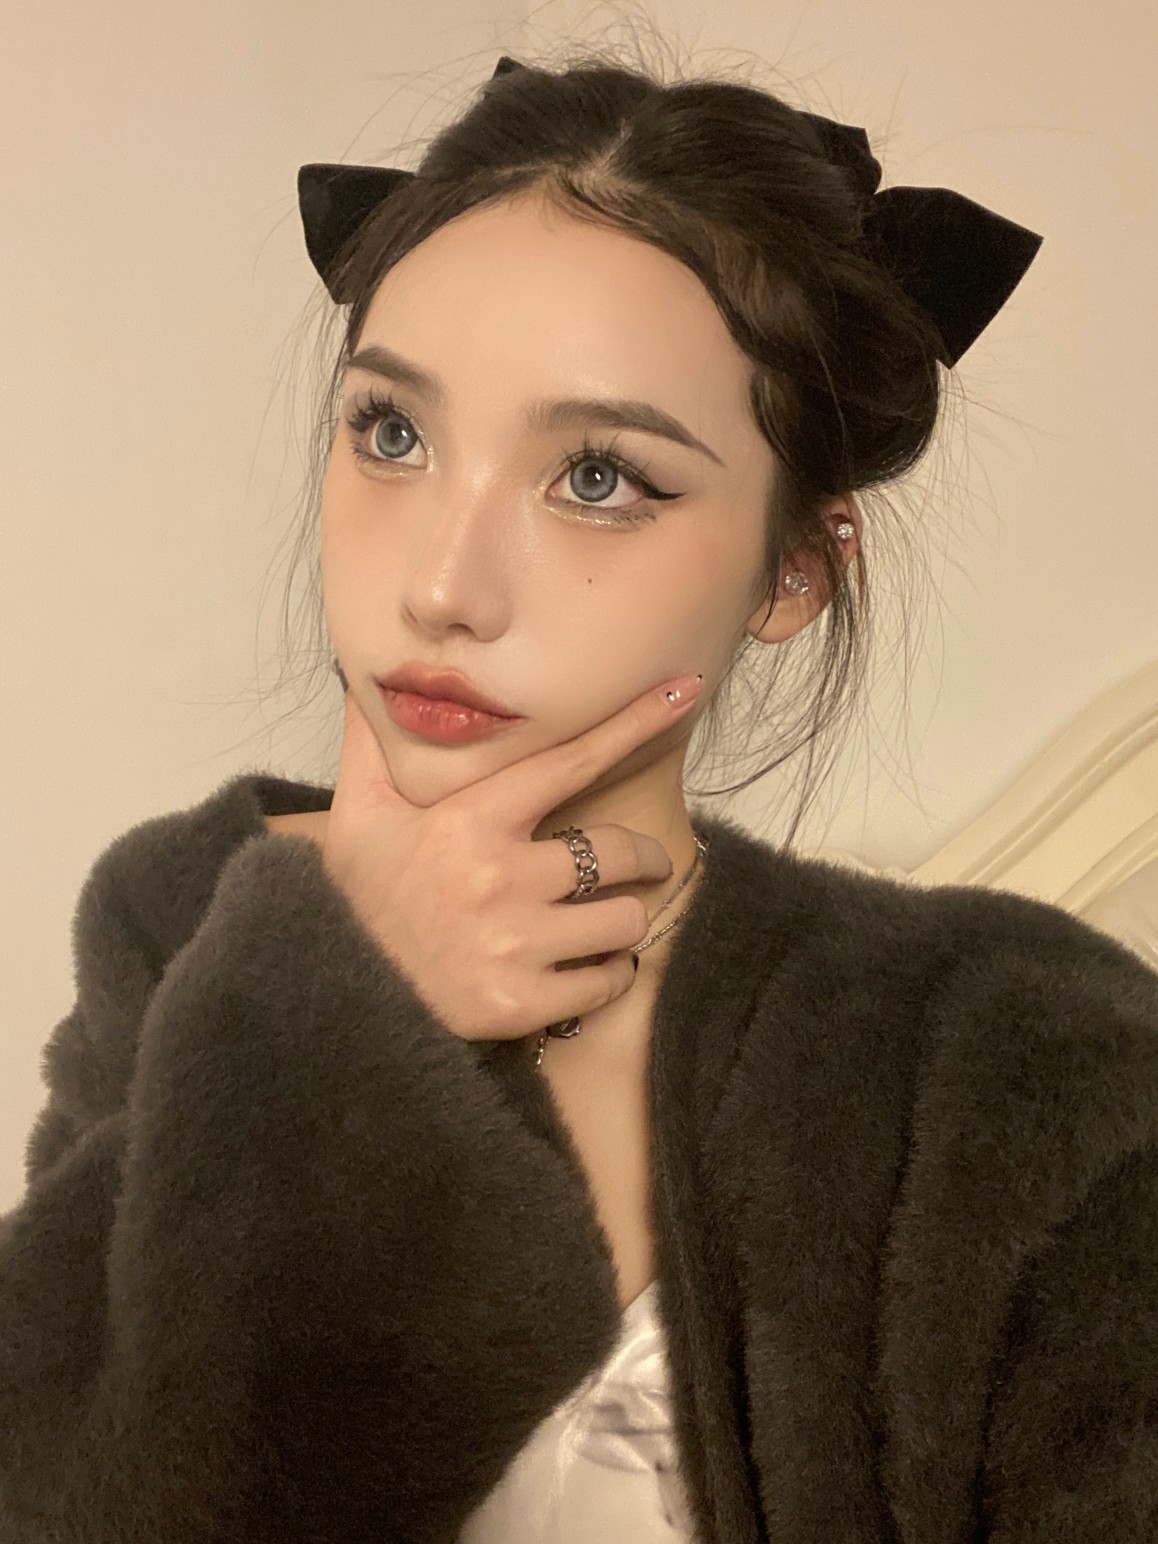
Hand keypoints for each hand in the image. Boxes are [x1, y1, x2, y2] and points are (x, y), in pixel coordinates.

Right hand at [319, 673, 703, 1041]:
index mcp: (470, 821)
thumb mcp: (357, 814)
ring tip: (595, 922)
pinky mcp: (523, 1003)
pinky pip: (609, 981)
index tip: (683, 692)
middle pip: (620, 851)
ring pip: (624, 920)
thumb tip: (367, 678)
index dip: (633, 724)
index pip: (571, 761)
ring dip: (620, 919)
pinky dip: (608, 975)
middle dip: (641, 857)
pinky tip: (581, 968)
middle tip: (636, 864)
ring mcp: (514, 944)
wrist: (334, 995)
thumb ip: (373, 744)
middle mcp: (500, 878)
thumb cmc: (360, 899)